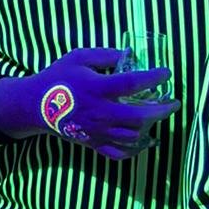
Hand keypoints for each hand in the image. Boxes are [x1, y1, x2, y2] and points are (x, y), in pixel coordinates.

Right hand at [0, 47, 178, 160]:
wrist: (35, 106)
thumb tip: (129, 55)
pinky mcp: (93, 143)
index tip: (166, 73)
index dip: (154, 78)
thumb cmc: (58, 78)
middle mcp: (101, 112)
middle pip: (140, 116)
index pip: (133, 83)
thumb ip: (106, 55)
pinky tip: (144, 141)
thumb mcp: (79, 57)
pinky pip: (118, 153)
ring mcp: (98, 131)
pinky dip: (134, 150)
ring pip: (133, 136)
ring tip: (158, 117)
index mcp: (98, 88)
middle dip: (163, 110)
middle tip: (174, 103)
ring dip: (151, 127)